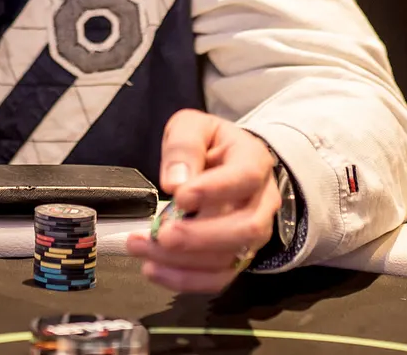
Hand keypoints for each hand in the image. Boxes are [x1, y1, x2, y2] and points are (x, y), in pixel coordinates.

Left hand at [126, 109, 280, 292]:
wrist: (230, 164)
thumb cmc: (210, 144)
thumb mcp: (193, 127)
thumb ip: (184, 146)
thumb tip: (175, 182)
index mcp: (253, 161)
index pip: (244, 178)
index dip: (214, 191)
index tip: (179, 197)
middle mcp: (262, 201)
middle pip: (245, 228)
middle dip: (199, 237)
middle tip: (160, 235)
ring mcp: (254, 233)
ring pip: (231, 257)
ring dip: (184, 261)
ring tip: (143, 250)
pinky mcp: (238, 257)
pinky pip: (220, 278)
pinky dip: (187, 280)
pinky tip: (155, 271)